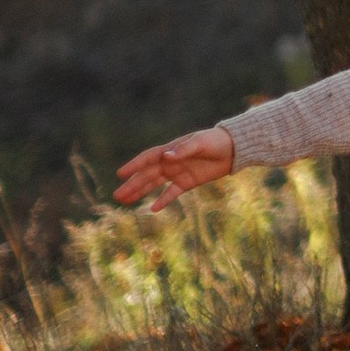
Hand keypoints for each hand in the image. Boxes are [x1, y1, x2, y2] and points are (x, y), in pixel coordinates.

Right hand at [115, 127, 236, 207]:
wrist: (233, 149)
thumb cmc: (215, 141)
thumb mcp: (200, 143)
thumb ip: (183, 150)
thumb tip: (166, 156)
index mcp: (170, 150)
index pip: (147, 159)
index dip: (134, 165)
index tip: (120, 174)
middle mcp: (170, 162)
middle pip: (147, 175)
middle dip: (132, 185)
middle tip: (117, 195)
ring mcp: (177, 173)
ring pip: (154, 185)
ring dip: (140, 192)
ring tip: (125, 201)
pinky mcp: (187, 183)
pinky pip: (172, 193)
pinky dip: (163, 200)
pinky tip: (153, 209)